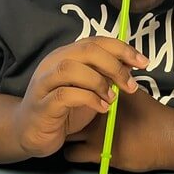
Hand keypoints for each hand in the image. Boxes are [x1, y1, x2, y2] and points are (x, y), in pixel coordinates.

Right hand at [13, 38, 147, 157]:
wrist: (30, 132)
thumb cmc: (62, 110)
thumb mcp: (89, 89)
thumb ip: (105, 75)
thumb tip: (131, 64)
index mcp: (66, 55)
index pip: (96, 41)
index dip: (122, 49)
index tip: (143, 62)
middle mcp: (54, 63)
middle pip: (86, 49)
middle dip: (114, 65)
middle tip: (131, 85)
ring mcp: (45, 83)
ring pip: (72, 68)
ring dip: (99, 82)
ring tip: (112, 99)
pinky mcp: (42, 104)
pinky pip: (64, 94)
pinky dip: (88, 99)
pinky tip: (101, 108)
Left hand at [64, 87, 173, 172]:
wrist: (168, 137)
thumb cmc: (152, 114)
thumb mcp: (132, 92)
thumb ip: (116, 83)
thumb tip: (108, 74)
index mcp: (102, 96)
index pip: (73, 89)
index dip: (69, 93)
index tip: (66, 98)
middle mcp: (94, 114)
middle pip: (66, 111)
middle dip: (65, 113)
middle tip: (65, 116)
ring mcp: (94, 135)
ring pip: (66, 133)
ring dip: (66, 133)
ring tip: (69, 134)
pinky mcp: (98, 154)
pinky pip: (71, 154)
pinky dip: (71, 153)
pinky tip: (78, 150)